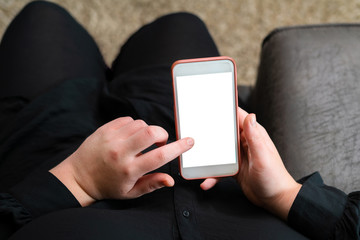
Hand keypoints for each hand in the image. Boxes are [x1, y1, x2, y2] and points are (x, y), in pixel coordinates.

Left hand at [50, 117, 193, 205]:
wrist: (79, 178)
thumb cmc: (108, 186)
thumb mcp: (131, 192)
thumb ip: (152, 184)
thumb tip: (171, 179)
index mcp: (129, 170)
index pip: (160, 156)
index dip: (178, 148)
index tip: (189, 142)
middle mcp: (120, 152)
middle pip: (151, 132)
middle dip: (162, 134)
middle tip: (159, 142)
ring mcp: (111, 138)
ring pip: (141, 124)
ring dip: (147, 130)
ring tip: (140, 142)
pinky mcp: (104, 129)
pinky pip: (127, 120)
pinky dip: (134, 126)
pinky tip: (129, 136)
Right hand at [201, 107, 300, 219]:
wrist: (275, 200)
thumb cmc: (274, 178)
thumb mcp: (263, 156)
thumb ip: (255, 137)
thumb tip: (250, 116)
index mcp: (254, 136)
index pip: (238, 117)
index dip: (226, 110)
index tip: (210, 107)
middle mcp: (245, 143)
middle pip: (224, 133)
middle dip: (210, 132)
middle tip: (196, 133)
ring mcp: (238, 156)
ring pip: (219, 151)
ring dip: (209, 156)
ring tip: (198, 160)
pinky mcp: (234, 168)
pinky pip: (219, 167)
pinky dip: (212, 173)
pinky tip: (207, 180)